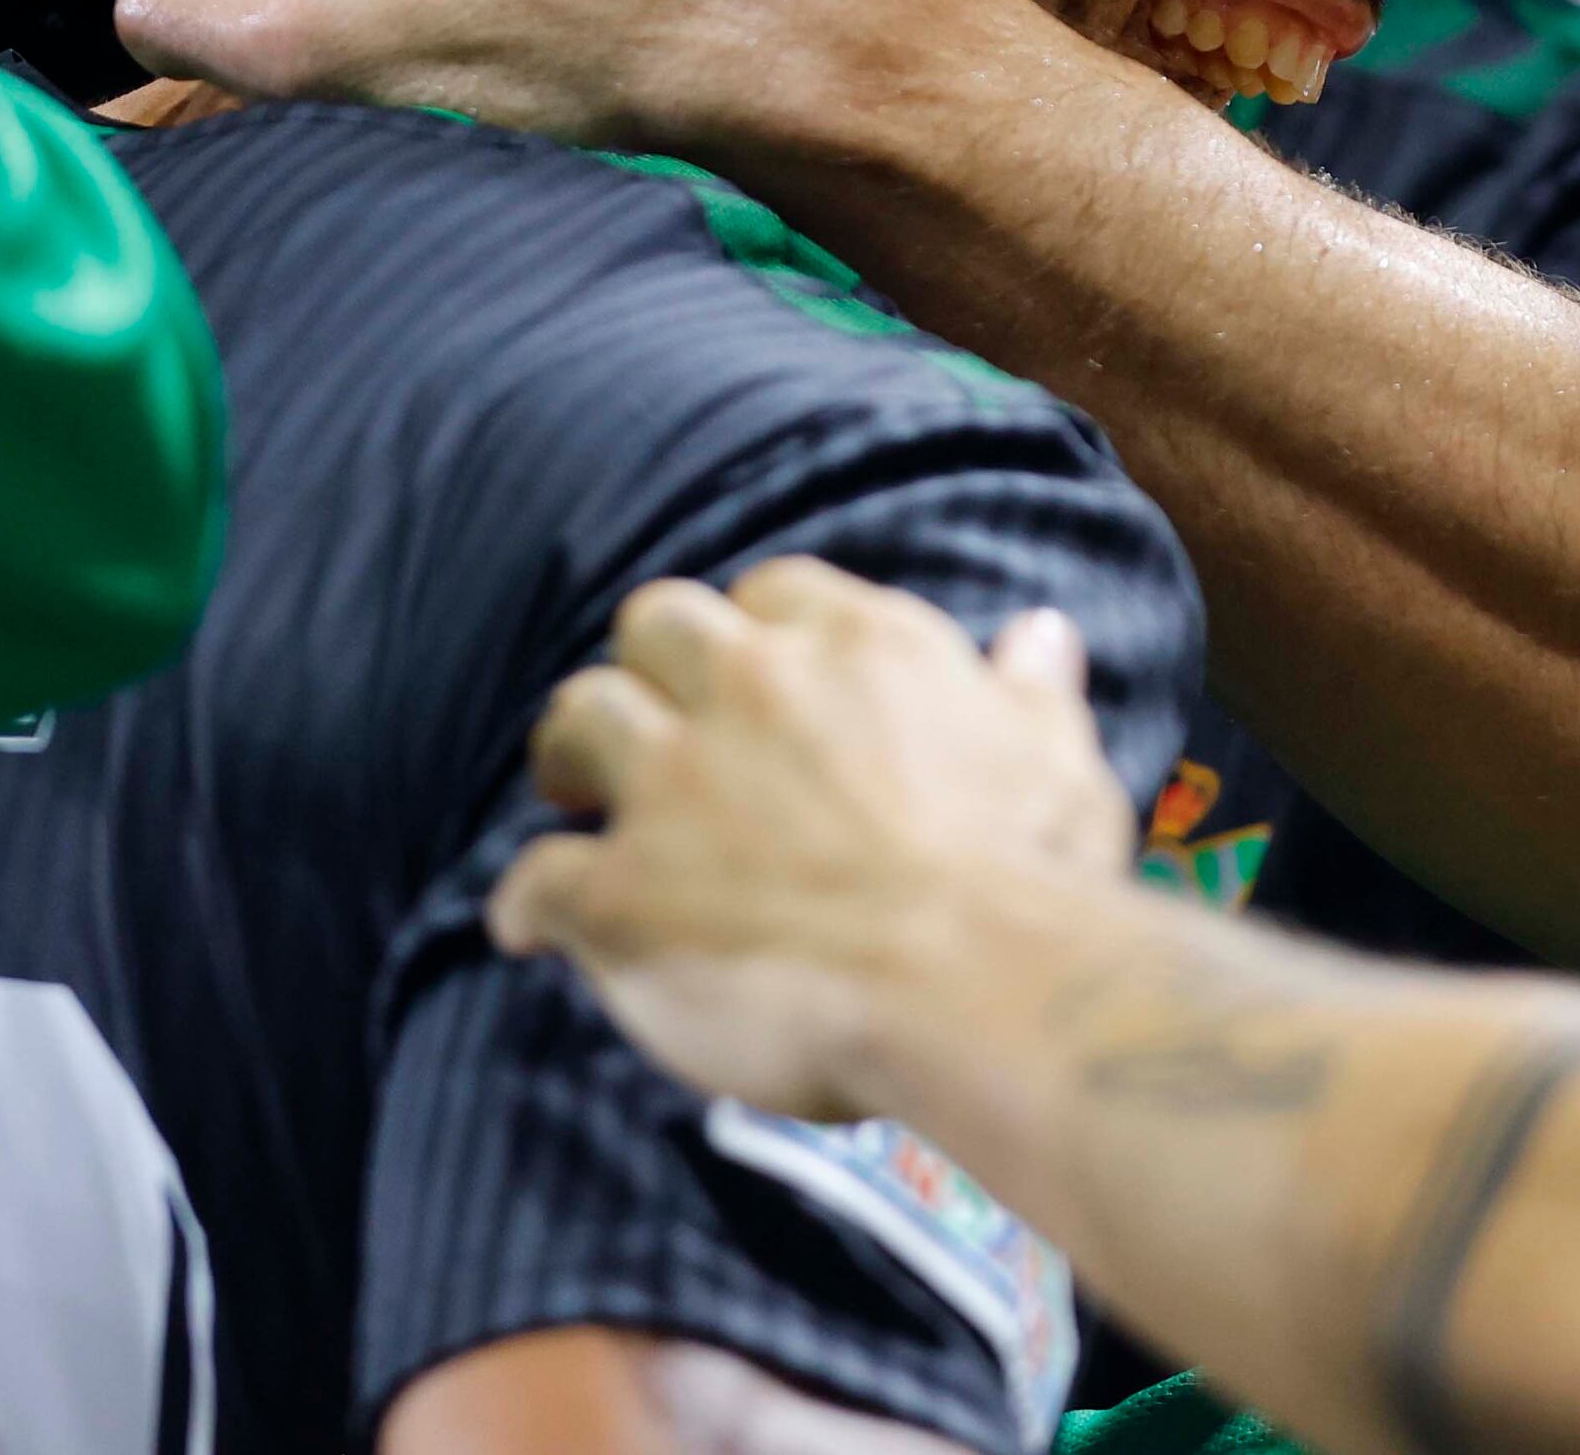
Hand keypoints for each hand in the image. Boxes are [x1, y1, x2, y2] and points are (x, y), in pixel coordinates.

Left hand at [490, 559, 1132, 1120]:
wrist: (979, 984)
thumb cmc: (1031, 875)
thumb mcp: (1053, 757)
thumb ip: (1028, 690)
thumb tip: (1041, 633)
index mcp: (856, 646)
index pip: (772, 596)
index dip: (757, 639)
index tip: (759, 680)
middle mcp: (752, 690)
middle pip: (657, 627)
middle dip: (647, 670)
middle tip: (653, 726)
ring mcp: (674, 785)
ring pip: (579, 717)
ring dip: (571, 752)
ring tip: (574, 796)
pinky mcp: (620, 891)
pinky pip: (533, 878)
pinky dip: (525, 904)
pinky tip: (529, 928)